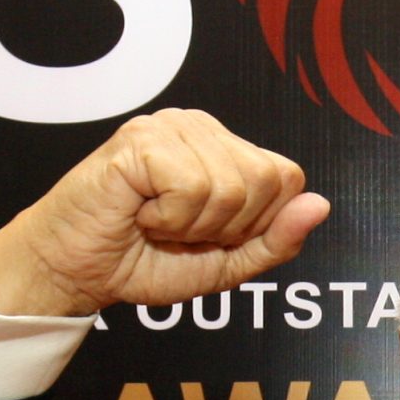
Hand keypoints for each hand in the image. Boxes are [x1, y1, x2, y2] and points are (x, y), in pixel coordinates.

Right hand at [0, 108, 330, 314]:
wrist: (78, 272)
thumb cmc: (143, 261)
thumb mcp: (227, 264)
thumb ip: (277, 240)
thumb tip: (321, 205)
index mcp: (225, 147)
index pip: (287, 177)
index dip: (255, 223)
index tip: (209, 234)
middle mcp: (201, 127)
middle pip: (264, 182)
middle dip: (226, 227)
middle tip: (179, 229)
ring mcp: (171, 126)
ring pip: (230, 187)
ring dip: (192, 225)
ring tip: (156, 221)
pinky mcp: (142, 139)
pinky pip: (192, 187)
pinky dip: (169, 219)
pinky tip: (140, 212)